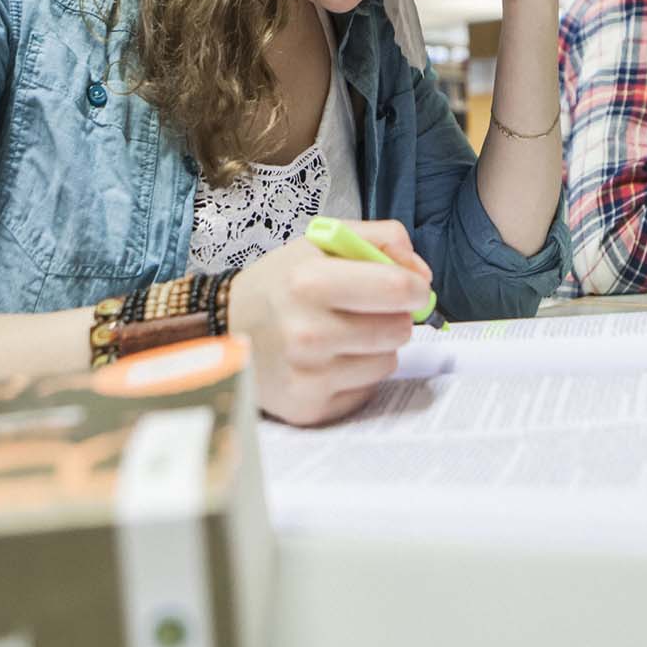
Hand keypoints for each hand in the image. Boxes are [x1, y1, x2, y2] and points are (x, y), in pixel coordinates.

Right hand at [229, 220, 431, 426]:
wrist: (224, 329)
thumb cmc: (280, 284)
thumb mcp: (321, 242)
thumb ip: (380, 239)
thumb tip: (421, 274)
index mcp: (309, 282)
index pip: (398, 290)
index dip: (416, 288)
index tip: (412, 288)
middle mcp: (307, 332)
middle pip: (399, 330)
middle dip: (394, 317)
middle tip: (367, 310)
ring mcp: (308, 375)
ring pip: (388, 362)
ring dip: (376, 347)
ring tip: (342, 335)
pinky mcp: (310, 408)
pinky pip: (367, 389)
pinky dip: (358, 375)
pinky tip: (329, 361)